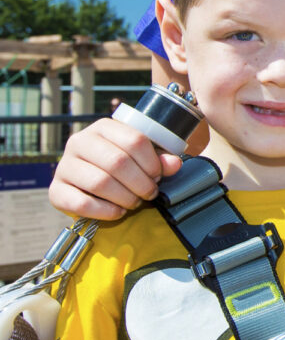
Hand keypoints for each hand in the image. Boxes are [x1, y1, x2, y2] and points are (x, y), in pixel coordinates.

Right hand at [47, 118, 181, 219]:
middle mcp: (79, 141)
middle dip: (141, 183)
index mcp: (103, 127)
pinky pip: (82, 203)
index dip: (152, 162)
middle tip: (150, 193)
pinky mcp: (56, 191)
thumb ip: (160, 159)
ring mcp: (64, 166)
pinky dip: (106, 211)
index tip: (158, 176)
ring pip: (100, 182)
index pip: (135, 140)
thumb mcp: (142, 158)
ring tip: (134, 202)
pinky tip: (117, 211)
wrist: (89, 187)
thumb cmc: (121, 168)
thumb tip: (174, 164)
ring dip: (125, 197)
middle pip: (118, 162)